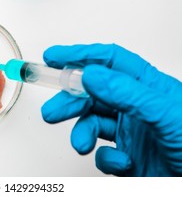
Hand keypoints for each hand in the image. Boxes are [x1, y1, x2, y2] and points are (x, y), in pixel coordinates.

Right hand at [41, 44, 181, 175]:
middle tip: (52, 112)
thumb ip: (128, 93)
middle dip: (70, 101)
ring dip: (82, 133)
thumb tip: (91, 75)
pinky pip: (104, 153)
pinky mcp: (128, 156)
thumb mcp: (166, 115)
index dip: (80, 56)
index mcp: (148, 87)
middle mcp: (136, 106)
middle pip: (93, 94)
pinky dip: (106, 160)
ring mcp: (131, 131)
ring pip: (93, 123)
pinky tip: (122, 163)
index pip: (109, 61)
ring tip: (80, 144)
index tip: (54, 58)